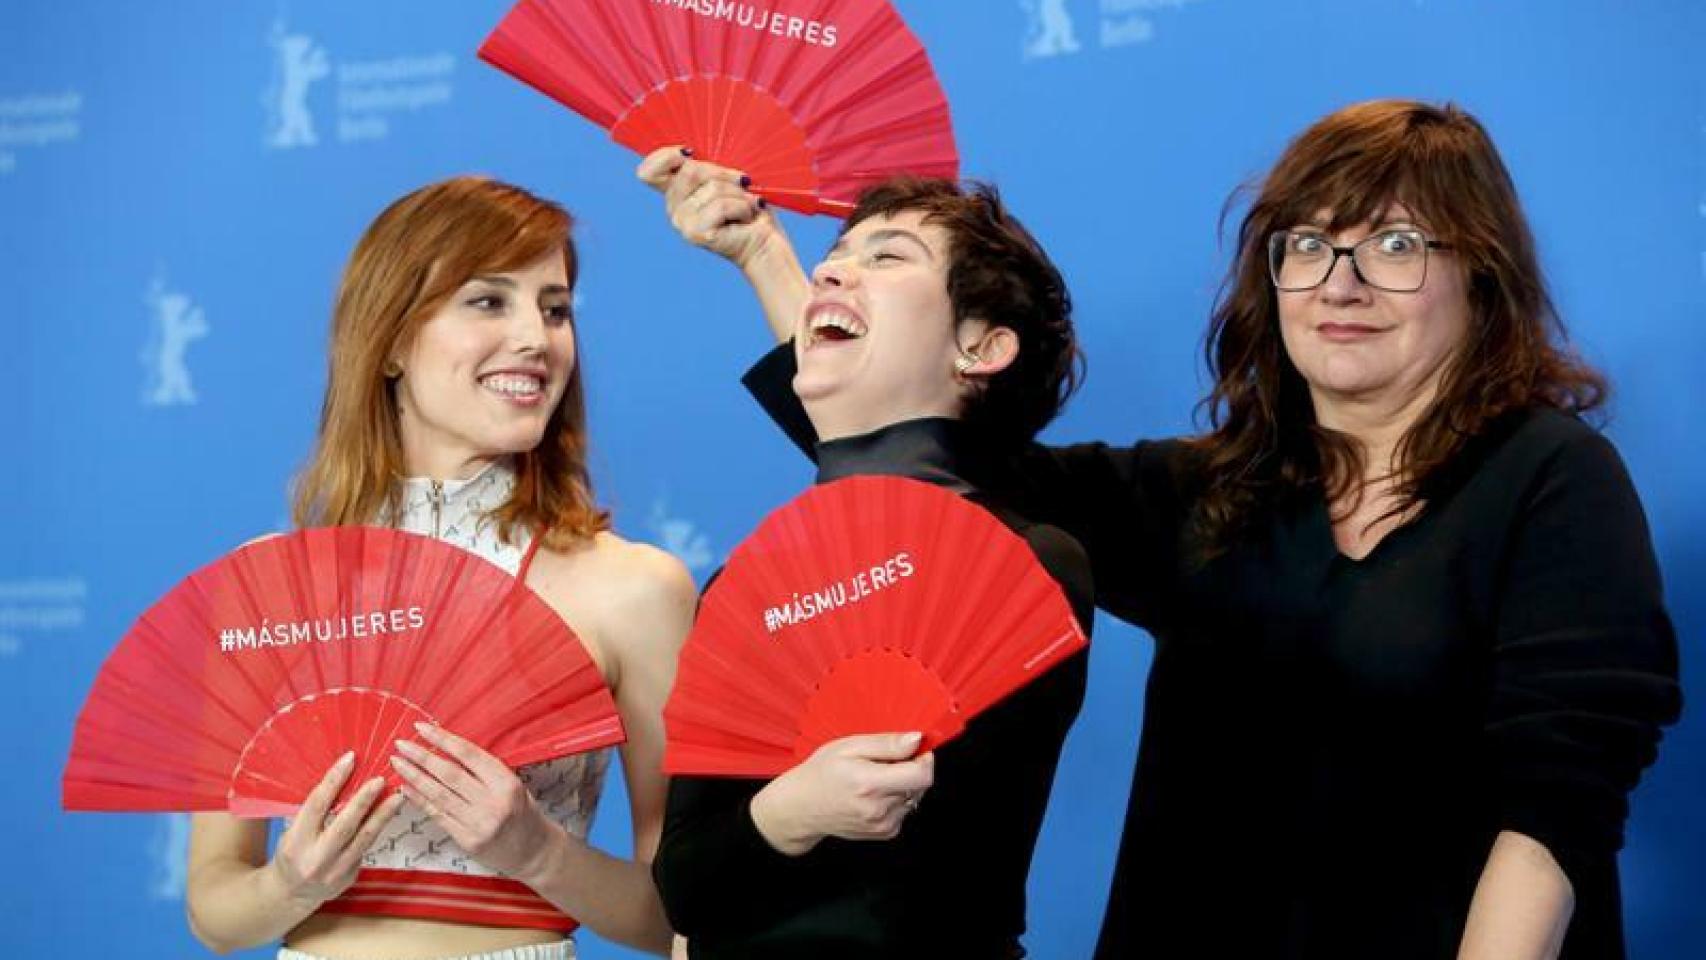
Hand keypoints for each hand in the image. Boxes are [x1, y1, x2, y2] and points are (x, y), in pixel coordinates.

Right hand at [268, 751, 404, 906]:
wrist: (290, 894)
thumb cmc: (292, 853)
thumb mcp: (293, 832)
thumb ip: (315, 812)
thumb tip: (343, 779)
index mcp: (295, 842)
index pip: (317, 805)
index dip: (334, 780)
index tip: (350, 759)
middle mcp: (315, 859)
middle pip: (344, 825)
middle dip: (364, 800)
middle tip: (380, 779)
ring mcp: (335, 872)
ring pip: (365, 839)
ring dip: (383, 815)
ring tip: (398, 795)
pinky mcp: (350, 876)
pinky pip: (366, 848)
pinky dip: (378, 828)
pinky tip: (389, 812)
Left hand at [390, 723, 561, 883]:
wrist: (535, 852)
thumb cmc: (524, 814)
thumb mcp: (514, 785)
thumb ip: (486, 772)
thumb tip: (448, 750)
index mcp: (506, 783)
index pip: (469, 755)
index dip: (443, 740)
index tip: (423, 728)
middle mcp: (492, 802)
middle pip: (450, 774)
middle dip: (422, 757)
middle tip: (401, 744)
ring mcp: (478, 823)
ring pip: (439, 795)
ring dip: (415, 777)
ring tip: (397, 763)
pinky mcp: (467, 841)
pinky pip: (438, 815)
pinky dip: (420, 800)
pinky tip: (406, 788)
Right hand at [636, 146, 780, 269]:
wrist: (767, 243)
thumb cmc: (752, 207)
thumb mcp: (730, 179)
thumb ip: (710, 166)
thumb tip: (693, 152)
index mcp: (677, 192)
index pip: (648, 172)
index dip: (665, 156)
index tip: (690, 152)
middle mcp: (674, 209)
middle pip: (691, 169)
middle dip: (725, 173)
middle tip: (744, 184)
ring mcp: (682, 223)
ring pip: (712, 186)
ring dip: (739, 193)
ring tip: (748, 206)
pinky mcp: (696, 234)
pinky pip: (721, 204)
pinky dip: (743, 206)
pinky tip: (747, 218)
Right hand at [750, 732, 934, 856]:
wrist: (802, 807)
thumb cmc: (821, 774)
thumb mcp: (849, 746)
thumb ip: (887, 744)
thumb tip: (916, 740)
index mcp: (870, 784)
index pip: (922, 774)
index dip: (924, 757)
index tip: (913, 749)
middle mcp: (879, 809)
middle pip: (919, 784)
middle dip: (910, 768)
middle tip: (884, 762)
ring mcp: (883, 824)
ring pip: (914, 797)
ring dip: (904, 784)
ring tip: (875, 778)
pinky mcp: (885, 832)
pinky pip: (905, 809)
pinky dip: (896, 798)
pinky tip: (875, 794)